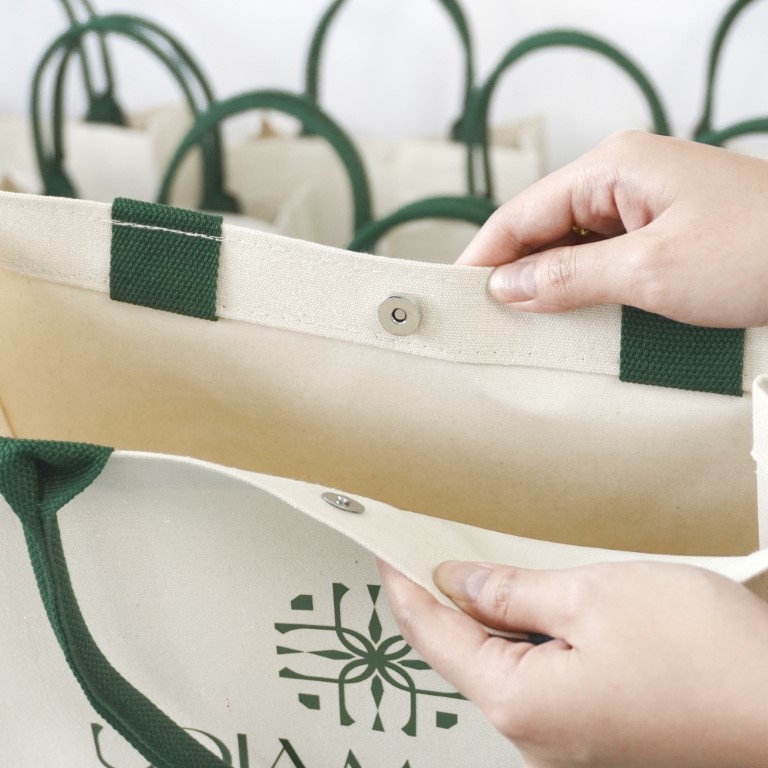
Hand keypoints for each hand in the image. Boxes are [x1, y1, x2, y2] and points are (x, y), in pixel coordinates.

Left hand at [378, 559, 767, 767]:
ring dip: (490, 621)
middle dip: (446, 605)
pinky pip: (541, 681)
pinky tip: (534, 609)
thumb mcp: (590, 598)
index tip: (388, 560)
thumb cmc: (702, 654)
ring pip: (505, 668)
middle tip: (429, 555)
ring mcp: (570, 743)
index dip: (407, 594)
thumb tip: (459, 584)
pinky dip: (527, 641)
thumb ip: (512, 593)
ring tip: (480, 572)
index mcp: (521, 704)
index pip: (436, 640)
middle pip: (466, 658)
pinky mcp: (599, 734)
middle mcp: (538, 738)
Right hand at [458, 130, 767, 327]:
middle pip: (544, 229)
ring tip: (526, 331)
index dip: (485, 256)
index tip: (456, 298)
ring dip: (551, 287)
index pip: (523, 212)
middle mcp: (624, 178)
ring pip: (573, 248)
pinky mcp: (664, 233)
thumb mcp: (650, 270)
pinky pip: (605, 260)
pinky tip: (575, 321)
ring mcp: (645, 205)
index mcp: (614, 166)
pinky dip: (586, 290)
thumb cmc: (760, 251)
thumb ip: (568, 276)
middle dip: (515, 275)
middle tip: (488, 325)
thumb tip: (506, 287)